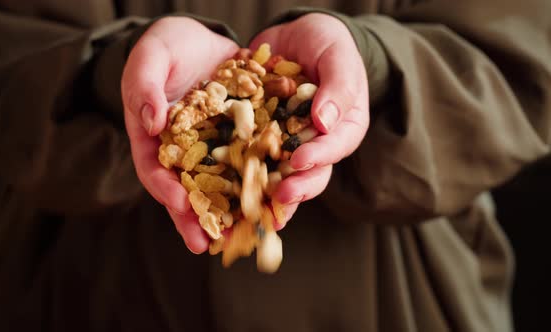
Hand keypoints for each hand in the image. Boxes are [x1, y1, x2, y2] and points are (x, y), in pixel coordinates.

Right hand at [121, 17, 238, 252]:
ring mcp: (214, 148)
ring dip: (230, 211)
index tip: (178, 204)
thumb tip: (152, 122)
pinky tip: (273, 200)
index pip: (154, 170)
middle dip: (195, 218)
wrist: (201, 39)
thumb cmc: (166, 48)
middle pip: (187, 190)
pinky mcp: (241, 139)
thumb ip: (144, 87)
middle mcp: (185, 152)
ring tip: (242, 235)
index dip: (164, 189)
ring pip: (222, 186)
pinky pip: (251, 164)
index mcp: (155, 139)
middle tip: (205, 244)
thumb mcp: (149, 58)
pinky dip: (260, 183)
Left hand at [250, 13, 369, 225]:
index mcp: (343, 126)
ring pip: (282, 175)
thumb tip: (324, 123)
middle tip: (279, 197)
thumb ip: (338, 86)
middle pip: (312, 173)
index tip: (299, 161)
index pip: (336, 147)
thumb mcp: (337, 56)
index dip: (318, 157)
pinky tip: (228, 191)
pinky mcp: (262, 139)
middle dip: (296, 188)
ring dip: (269, 194)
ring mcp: (288, 144)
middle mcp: (317, 142)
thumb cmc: (326, 43)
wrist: (295, 36)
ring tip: (255, 209)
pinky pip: (253, 159)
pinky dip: (242, 175)